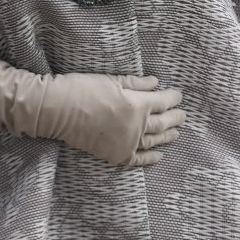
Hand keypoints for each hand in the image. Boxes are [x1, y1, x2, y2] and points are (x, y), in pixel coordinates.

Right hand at [0, 52, 184, 167]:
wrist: (56, 110)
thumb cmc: (82, 88)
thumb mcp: (112, 79)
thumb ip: (137, 83)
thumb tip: (156, 83)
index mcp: (138, 104)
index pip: (164, 101)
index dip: (173, 98)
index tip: (178, 95)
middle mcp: (137, 126)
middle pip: (164, 122)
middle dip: (175, 117)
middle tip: (182, 115)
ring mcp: (127, 143)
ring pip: (154, 141)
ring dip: (167, 137)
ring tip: (175, 134)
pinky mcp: (115, 155)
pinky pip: (138, 160)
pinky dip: (150, 158)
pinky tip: (158, 155)